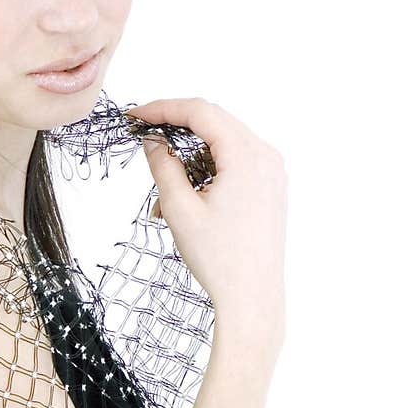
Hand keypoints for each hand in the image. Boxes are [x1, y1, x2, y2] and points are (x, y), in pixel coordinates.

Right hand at [128, 98, 287, 337]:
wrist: (253, 299)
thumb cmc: (220, 259)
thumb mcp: (179, 208)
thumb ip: (163, 166)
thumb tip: (154, 142)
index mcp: (247, 155)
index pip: (200, 112)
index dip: (163, 108)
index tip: (135, 116)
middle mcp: (266, 157)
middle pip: (214, 123)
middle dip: (175, 129)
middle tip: (143, 136)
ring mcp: (272, 173)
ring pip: (222, 145)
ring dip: (189, 158)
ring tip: (163, 193)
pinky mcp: (270, 189)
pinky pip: (234, 164)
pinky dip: (207, 172)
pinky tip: (185, 199)